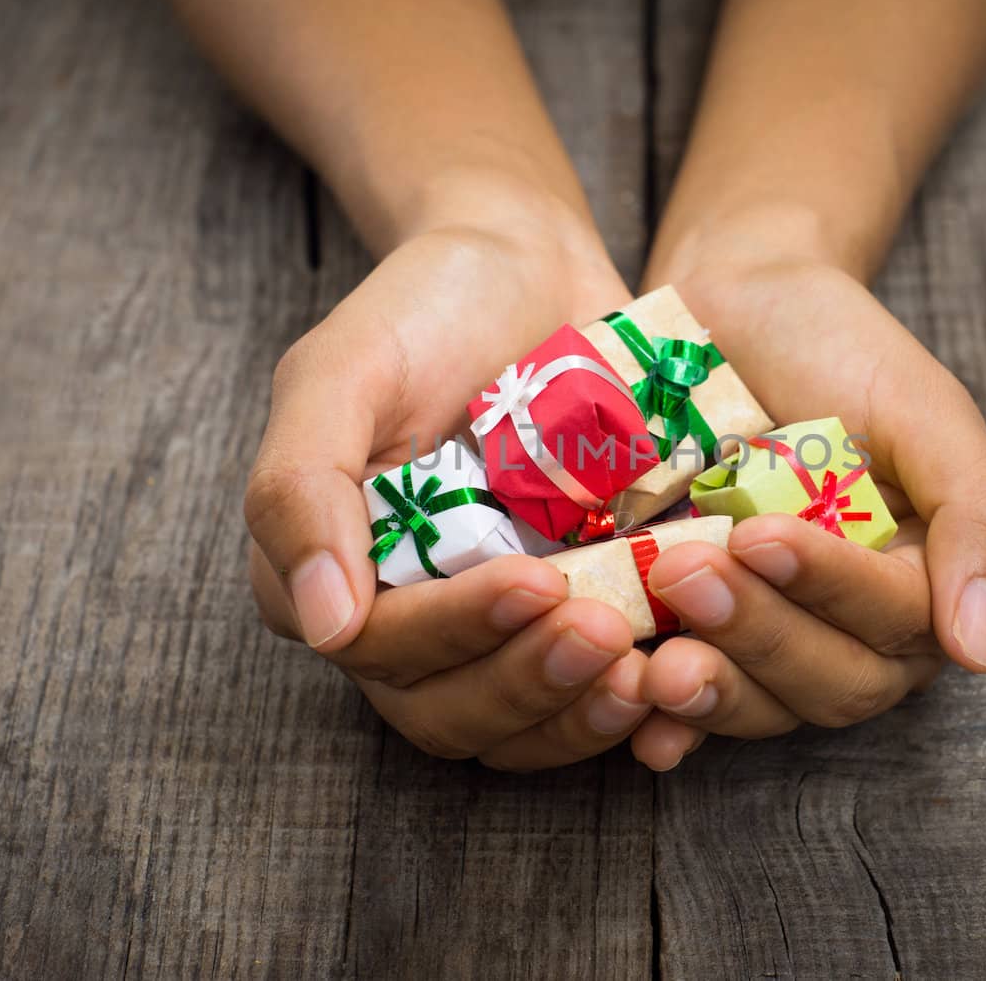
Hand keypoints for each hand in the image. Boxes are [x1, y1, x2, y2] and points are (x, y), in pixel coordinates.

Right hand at [244, 191, 654, 769]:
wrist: (526, 264)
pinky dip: (637, 700)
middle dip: (528, 685)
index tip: (537, 584)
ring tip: (648, 674)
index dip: (458, 635)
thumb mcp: (341, 372)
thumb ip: (300, 488)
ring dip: (581, 714)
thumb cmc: (423, 308)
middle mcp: (414, 617)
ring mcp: (498, 623)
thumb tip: (323, 627)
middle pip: (453, 710)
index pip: (385, 652)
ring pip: (524, 721)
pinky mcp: (576, 610)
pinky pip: (595, 690)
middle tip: (605, 635)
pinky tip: (685, 675)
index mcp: (340, 574)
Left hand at [627, 261, 985, 769]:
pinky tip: (632, 714)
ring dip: (713, 691)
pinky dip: (666, 720)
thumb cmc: (839, 348)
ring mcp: (769, 635)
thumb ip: (981, 519)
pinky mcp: (695, 635)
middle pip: (829, 681)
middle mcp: (851, 627)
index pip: (892, 624)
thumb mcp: (925, 411)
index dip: (827, 590)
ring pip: (762, 704)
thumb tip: (985, 653)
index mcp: (921, 582)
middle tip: (686, 571)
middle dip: (759, 635)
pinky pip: (689, 703)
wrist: (734, 304)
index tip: (759, 533)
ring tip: (653, 660)